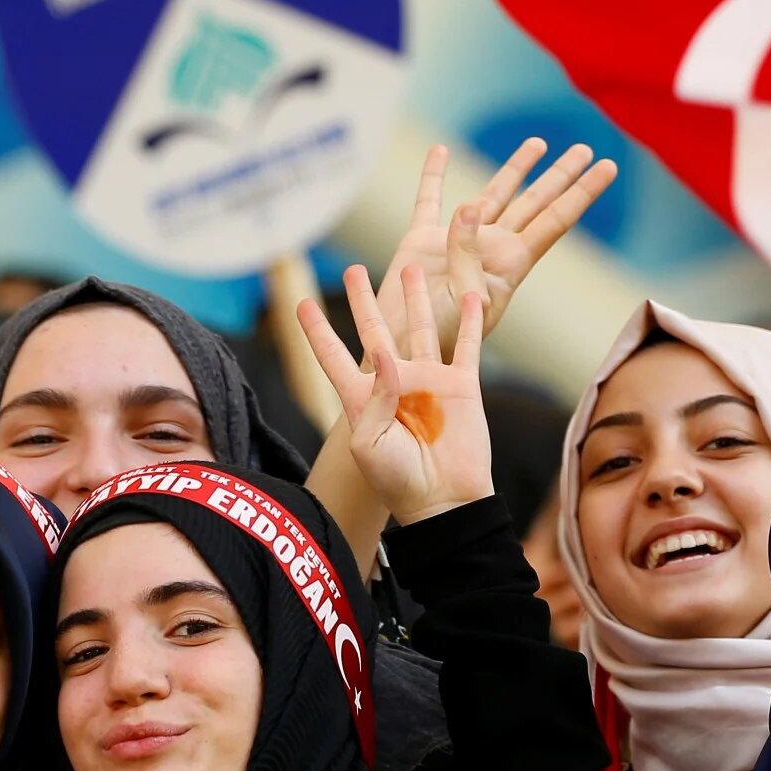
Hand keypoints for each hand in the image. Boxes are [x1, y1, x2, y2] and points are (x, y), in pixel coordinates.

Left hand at [299, 263, 491, 525]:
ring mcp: (430, 382)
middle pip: (375, 331)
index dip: (317, 332)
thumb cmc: (397, 481)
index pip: (334, 357)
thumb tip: (386, 355)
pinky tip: (470, 295)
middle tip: (354, 269)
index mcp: (363, 399)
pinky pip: (466, 346)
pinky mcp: (462, 387)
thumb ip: (375, 398)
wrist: (443, 502)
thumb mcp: (368, 444)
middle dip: (363, 301)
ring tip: (412, 268)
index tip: (301, 304)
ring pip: (422, 328)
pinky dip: (470, 321)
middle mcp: (395, 383)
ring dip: (416, 299)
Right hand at [379, 139, 616, 359]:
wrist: (400, 354)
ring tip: (538, 143)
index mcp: (510, 264)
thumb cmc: (439, 338)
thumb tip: (470, 205)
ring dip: (516, 169)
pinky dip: (433, 174)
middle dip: (561, 176)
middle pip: (536, 203)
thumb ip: (468, 254)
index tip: (608, 167)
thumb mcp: (462, 299)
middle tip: (585, 149)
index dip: (582, 192)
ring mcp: (458, 242)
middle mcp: (492, 249)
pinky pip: (429, 200)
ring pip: (495, 195)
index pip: (555, 220)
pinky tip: (441, 151)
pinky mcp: (421, 241)